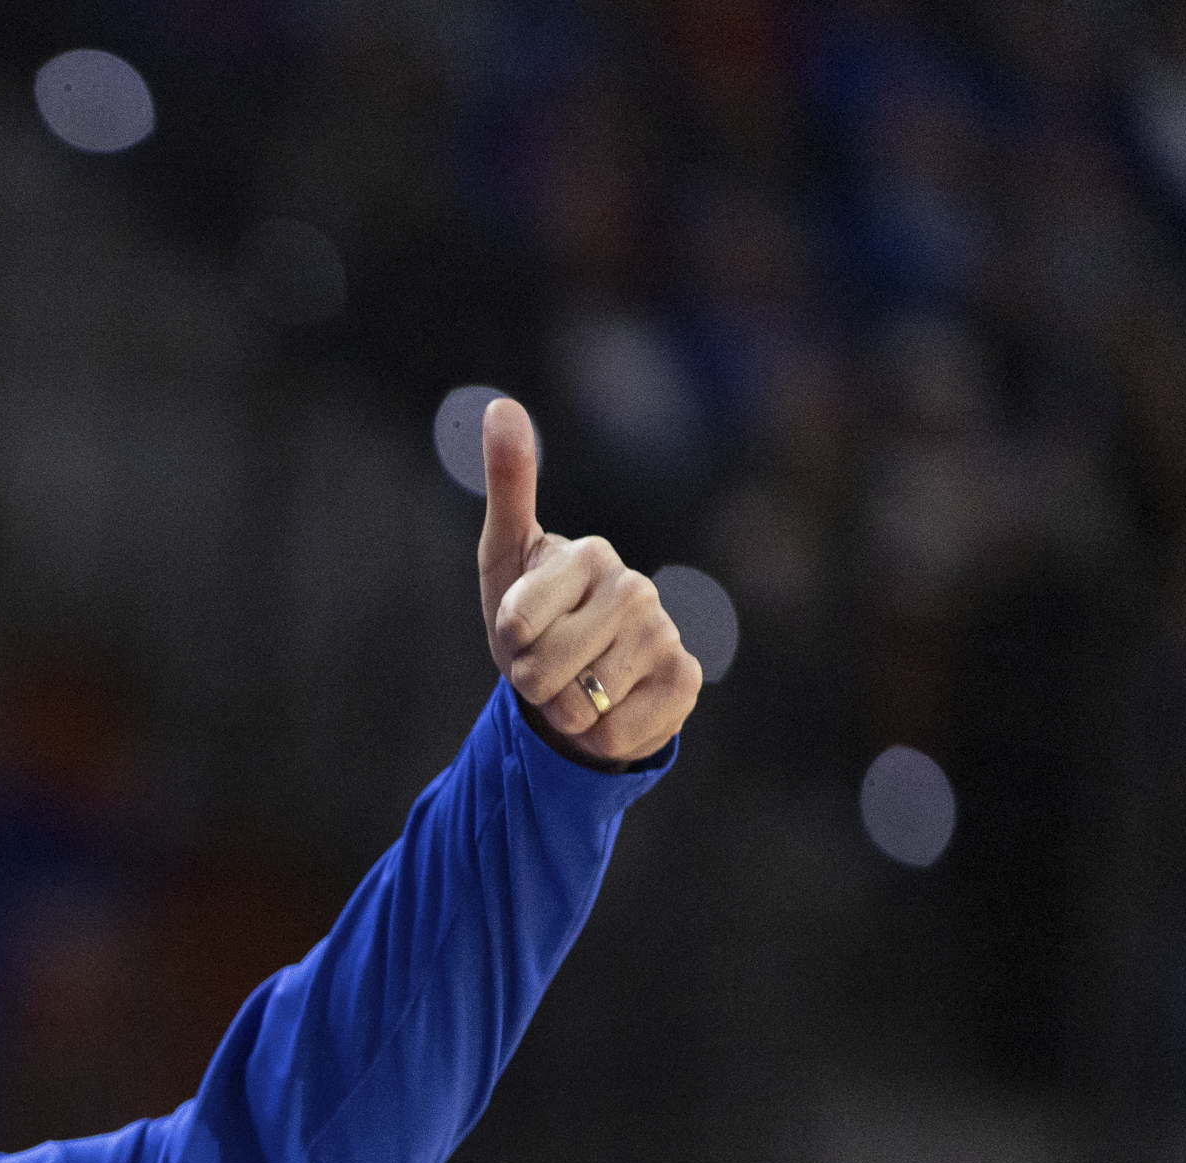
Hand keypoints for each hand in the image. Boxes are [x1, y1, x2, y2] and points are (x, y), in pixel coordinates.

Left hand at [476, 398, 699, 763]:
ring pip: (579, 703)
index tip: (519, 633)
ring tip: (577, 687)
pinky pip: (616, 731)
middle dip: (531, 683)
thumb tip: (500, 404)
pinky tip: (610, 708)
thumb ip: (509, 486)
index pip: (516, 623)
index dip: (507, 644)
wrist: (580, 683)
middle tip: (546, 667)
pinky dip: (599, 735)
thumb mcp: (505, 558)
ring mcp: (666, 634)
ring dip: (563, 710)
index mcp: (589, 554)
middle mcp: (636, 588)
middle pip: (542, 667)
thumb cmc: (534, 620)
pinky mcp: (685, 682)